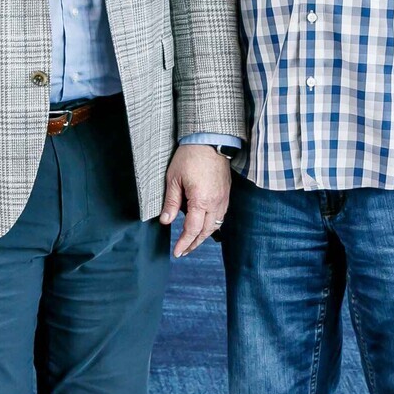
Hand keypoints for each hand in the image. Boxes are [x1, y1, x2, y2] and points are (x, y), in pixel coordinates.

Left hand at [162, 143, 230, 257]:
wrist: (210, 140)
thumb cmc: (190, 157)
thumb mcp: (174, 179)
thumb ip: (171, 202)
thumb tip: (166, 221)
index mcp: (201, 201)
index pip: (192, 229)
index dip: (184, 243)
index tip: (177, 252)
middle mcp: (216, 203)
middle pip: (206, 231)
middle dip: (194, 243)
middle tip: (183, 251)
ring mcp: (223, 199)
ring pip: (216, 225)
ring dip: (203, 235)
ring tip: (192, 242)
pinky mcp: (226, 193)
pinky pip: (221, 215)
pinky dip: (212, 224)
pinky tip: (204, 225)